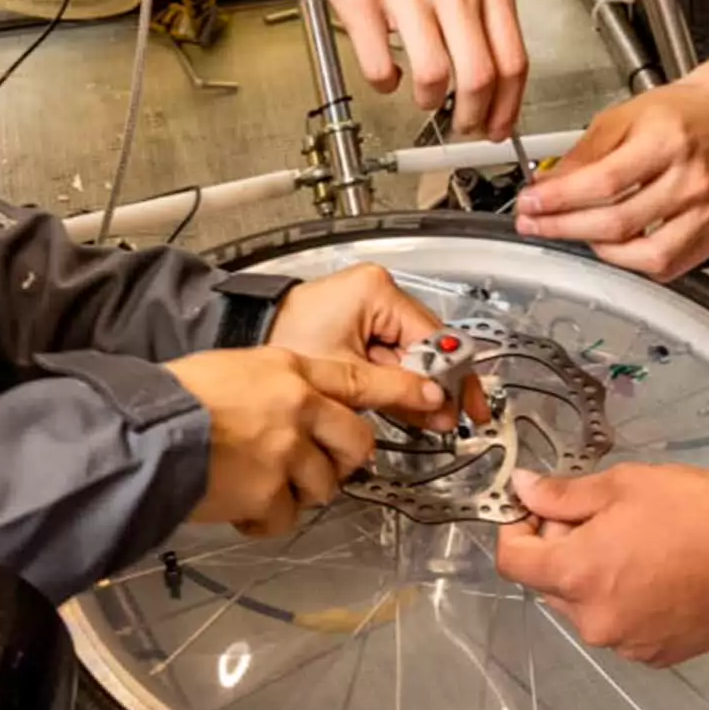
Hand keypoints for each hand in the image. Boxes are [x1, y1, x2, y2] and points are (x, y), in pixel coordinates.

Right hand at [162, 346, 444, 537]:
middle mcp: (298, 407)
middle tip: (319, 466)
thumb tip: (299, 407)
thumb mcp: (238, 368)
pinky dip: (264, 519)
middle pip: (356, 442)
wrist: (148, 433)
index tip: (430, 396)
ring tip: (258, 482)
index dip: (400, 389)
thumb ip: (278, 385)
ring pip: (325, 485)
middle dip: (346, 460)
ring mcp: (288, 451)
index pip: (359, 379)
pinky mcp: (271, 492)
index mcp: (291, 369)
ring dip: (297, 492)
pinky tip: (240, 505)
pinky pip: (286, 517)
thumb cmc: (180, 398)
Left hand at [270, 262, 488, 425]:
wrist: (245, 337)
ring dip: (419, 388)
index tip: (463, 405)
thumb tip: (440, 404)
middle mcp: (378, 292)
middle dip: (437, 386)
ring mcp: (369, 308)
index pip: (433, 338)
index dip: (450, 377)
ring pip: (409, 354)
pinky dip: (398, 383)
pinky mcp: (357, 324)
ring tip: (430, 418)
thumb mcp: (347, 375)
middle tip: (452, 417)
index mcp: (378, 290)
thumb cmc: (284, 342)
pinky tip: (407, 406)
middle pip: (425, 346)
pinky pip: (390, 356)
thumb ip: (398, 391)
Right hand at [305, 0, 527, 137]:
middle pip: (479, 75)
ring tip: (424, 98)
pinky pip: (381, 65)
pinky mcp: (363, 0)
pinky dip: (386, 83)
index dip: (508, 107)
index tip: (499, 128)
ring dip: (430, 101)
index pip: (513, 60)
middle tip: (463, 126)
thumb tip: (498, 84)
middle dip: (473, 116)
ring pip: (434, 74)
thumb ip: (484, 18)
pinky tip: (388, 75)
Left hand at [494, 466, 708, 666]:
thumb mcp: (625, 485)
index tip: (537, 510)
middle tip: (600, 518)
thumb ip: (565, 493)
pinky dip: (624, 601)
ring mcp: (624, 643)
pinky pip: (619, 626)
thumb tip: (522, 489)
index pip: (514, 561)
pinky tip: (657, 574)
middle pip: (549, 584)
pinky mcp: (653, 655)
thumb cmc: (695, 513)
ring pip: (585, 607)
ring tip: (637, 545)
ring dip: (594, 578)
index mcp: (579, 574)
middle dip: (562, 549)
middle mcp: (593, 620)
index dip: (517, 529)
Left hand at [514, 63, 708, 279]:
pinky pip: (667, 267)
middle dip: (565, 228)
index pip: (604, 181)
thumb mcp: (624, 115)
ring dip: (597, 251)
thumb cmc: (680, 113)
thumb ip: (585, 152)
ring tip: (575, 233)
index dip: (560, 199)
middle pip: (618, 222)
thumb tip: (548, 185)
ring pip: (644, 255)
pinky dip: (632, 263)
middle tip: (536, 224)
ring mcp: (706, 213)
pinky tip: (613, 246)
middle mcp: (691, 180)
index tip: (530, 204)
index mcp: (667, 140)